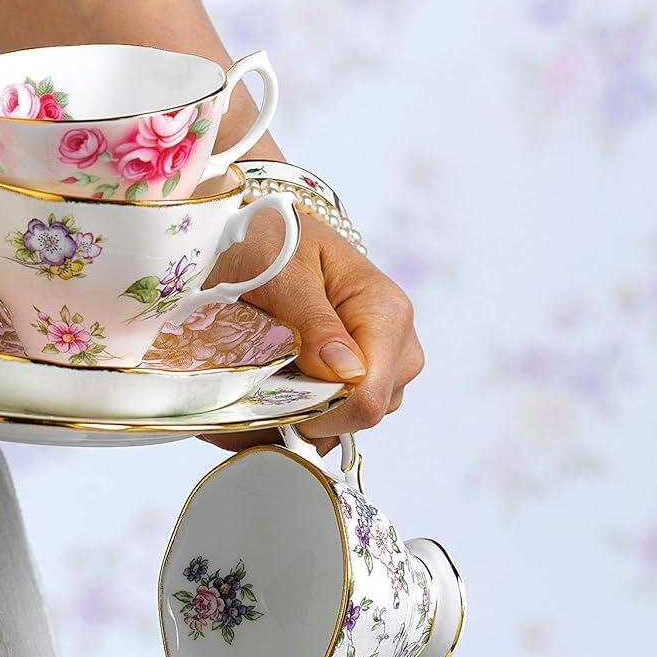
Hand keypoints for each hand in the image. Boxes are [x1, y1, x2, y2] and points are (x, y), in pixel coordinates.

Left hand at [203, 209, 423, 451]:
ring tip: (262, 374)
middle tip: (260, 381)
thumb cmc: (275, 241)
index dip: (319, 412)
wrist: (266, 233)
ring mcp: (382, 365)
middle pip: (362, 416)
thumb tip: (347, 371)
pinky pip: (337, 418)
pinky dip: (297, 412)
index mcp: (385, 312)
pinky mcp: (361, 377)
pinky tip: (270, 383)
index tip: (272, 398)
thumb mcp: (282, 272)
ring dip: (298, 412)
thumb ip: (313, 321)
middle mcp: (396, 345)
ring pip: (348, 422)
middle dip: (308, 412)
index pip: (368, 396)